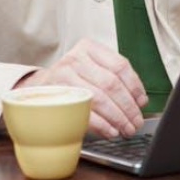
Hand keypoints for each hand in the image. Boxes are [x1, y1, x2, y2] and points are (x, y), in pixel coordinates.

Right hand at [16, 39, 147, 138]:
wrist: (37, 88)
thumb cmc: (72, 80)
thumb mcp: (91, 68)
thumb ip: (114, 78)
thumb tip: (140, 101)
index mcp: (89, 48)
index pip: (120, 66)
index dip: (135, 87)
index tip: (142, 103)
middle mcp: (75, 58)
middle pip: (111, 84)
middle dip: (128, 107)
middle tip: (136, 122)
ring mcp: (63, 76)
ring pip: (99, 98)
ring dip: (118, 118)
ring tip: (126, 129)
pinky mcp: (56, 96)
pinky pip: (84, 112)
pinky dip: (102, 125)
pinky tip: (111, 131)